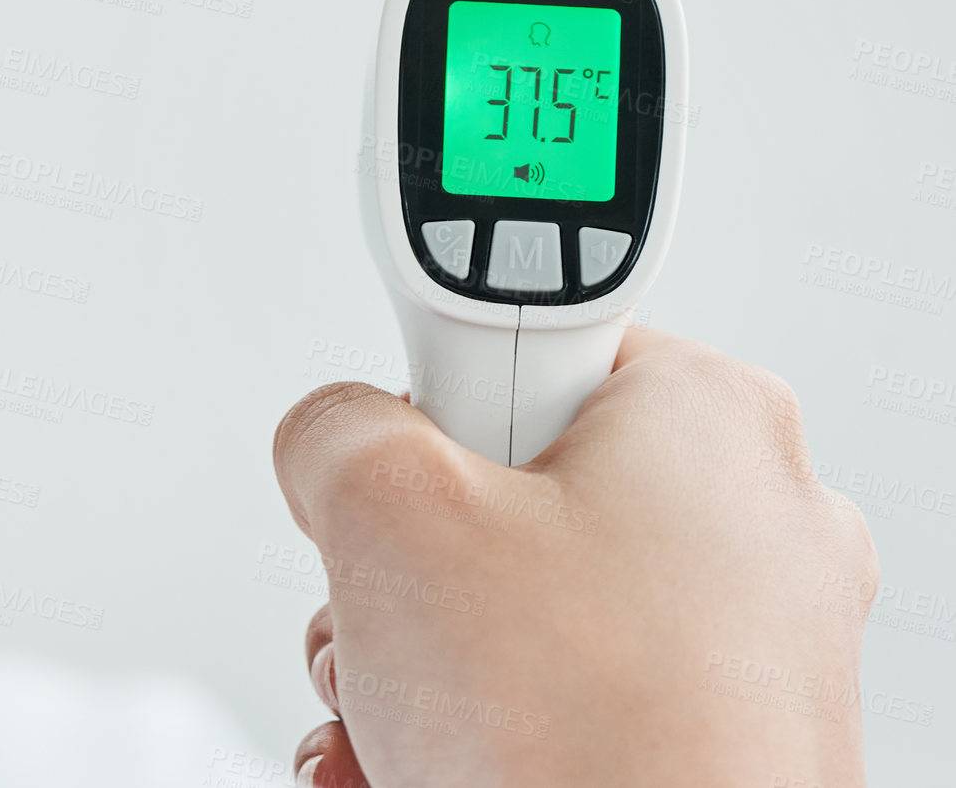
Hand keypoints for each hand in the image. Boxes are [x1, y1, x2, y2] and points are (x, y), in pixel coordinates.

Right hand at [274, 328, 877, 786]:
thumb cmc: (595, 742)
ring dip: (419, 665)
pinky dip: (482, 726)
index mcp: (705, 413)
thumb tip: (330, 433)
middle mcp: (751, 514)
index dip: (423, 403)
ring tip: (408, 721)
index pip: (515, 338)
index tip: (398, 455)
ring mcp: (745, 639)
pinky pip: (561, 690)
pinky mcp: (718, 734)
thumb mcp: (389, 516)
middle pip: (501, 489)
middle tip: (393, 619)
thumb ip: (336, 426)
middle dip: (404, 572)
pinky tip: (431, 767)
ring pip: (516, 606)